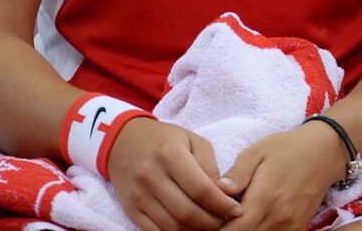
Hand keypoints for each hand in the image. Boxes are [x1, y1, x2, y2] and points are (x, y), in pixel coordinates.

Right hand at [106, 117, 241, 230]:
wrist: (125, 142)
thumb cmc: (166, 140)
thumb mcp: (193, 140)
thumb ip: (209, 164)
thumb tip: (222, 193)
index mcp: (170, 154)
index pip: (201, 188)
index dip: (222, 204)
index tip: (236, 210)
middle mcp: (151, 176)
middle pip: (187, 211)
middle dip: (211, 222)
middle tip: (225, 220)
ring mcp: (139, 195)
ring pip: (172, 226)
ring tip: (210, 225)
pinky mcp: (131, 210)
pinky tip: (190, 229)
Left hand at [219, 122, 347, 230]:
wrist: (325, 151)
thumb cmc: (287, 148)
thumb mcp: (258, 152)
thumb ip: (236, 174)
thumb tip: (216, 190)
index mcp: (264, 198)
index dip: (214, 230)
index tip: (203, 222)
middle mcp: (278, 218)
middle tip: (215, 221)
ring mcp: (290, 226)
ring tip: (231, 220)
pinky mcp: (297, 229)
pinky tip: (251, 221)